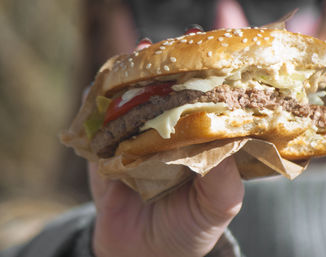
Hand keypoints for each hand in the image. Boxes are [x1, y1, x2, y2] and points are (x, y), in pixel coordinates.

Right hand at [89, 1, 248, 255]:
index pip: (208, 105)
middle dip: (172, 69)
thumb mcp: (217, 206)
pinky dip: (99, 103)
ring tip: (143, 52)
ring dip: (136, 77)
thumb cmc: (188, 230)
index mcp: (200, 145)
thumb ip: (225, 177)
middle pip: (171, 96)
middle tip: (176, 45)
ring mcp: (138, 142)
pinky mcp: (107, 152)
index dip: (210, 80)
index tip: (210, 57)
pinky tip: (104, 87)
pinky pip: (100, 124)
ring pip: (135, 102)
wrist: (143, 256)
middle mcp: (171, 138)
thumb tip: (224, 137)